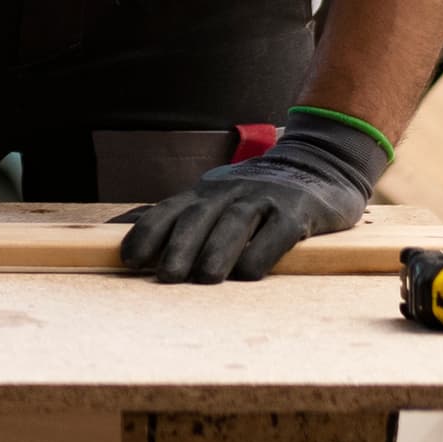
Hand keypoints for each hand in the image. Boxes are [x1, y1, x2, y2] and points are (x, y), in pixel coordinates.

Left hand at [118, 110, 391, 283]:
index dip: (148, 233)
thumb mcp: (216, 198)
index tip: (131, 261)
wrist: (320, 163)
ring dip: (217, 250)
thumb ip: (181, 217)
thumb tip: (122, 234)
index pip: (168, 210)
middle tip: (166, 276)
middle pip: (198, 217)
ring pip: (235, 222)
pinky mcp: (298, 210)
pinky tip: (250, 273)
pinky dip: (262, 251)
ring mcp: (264, 198)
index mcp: (204, 192)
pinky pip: (278, 231)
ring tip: (205, 278)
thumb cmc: (257, 193)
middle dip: (179, 246)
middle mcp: (230, 192)